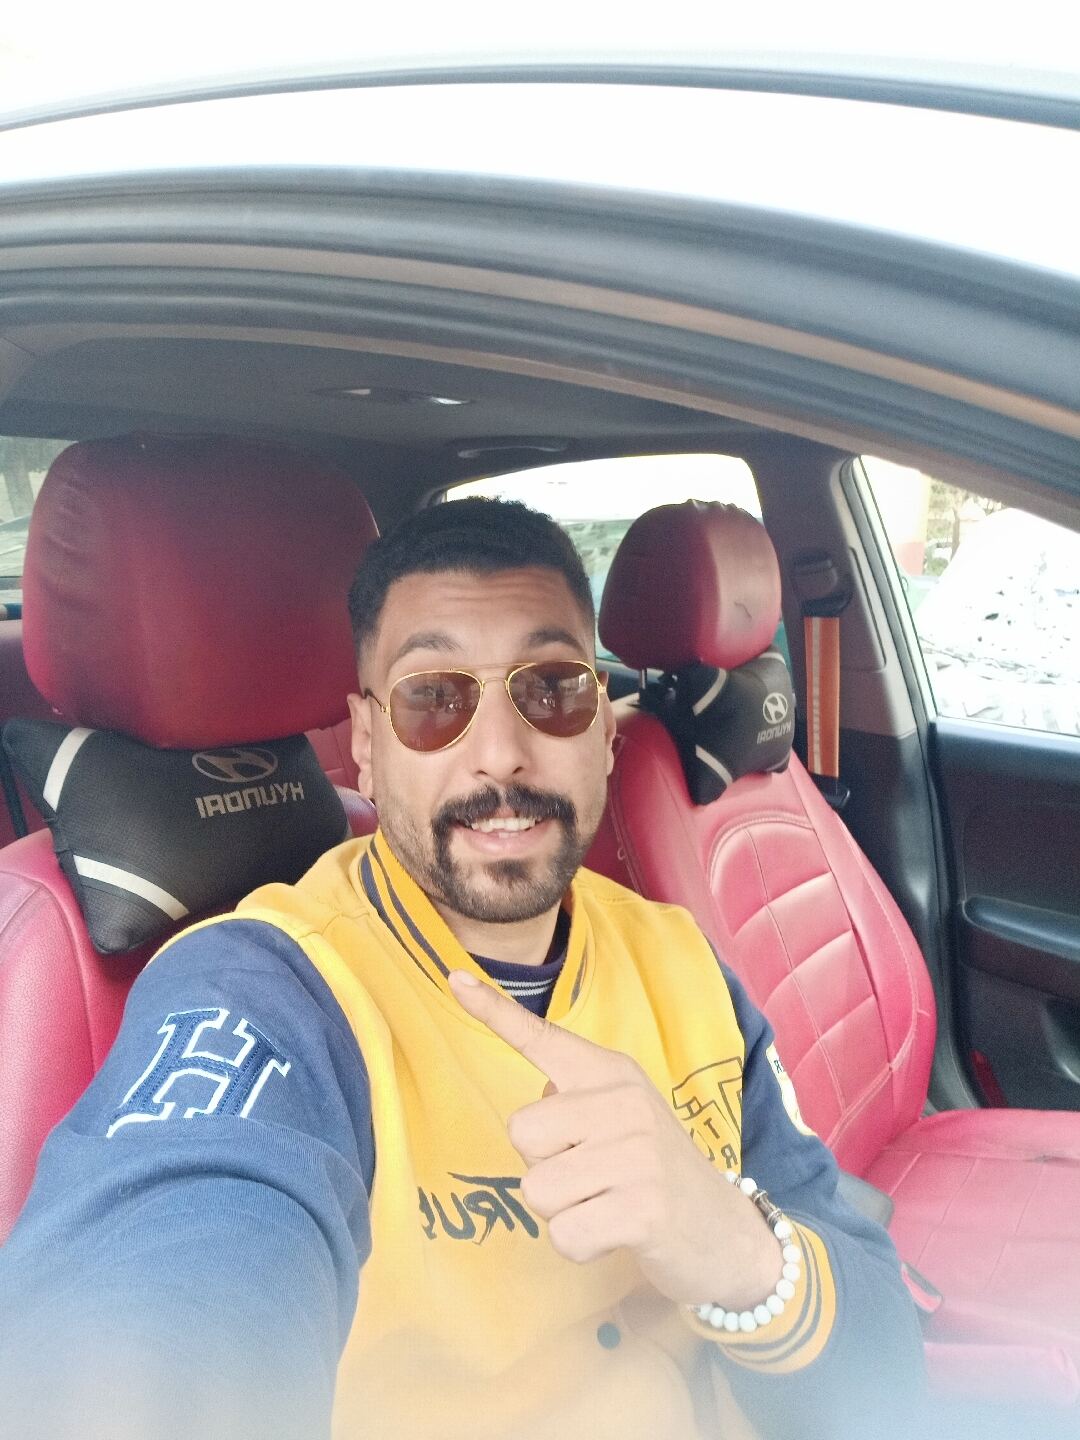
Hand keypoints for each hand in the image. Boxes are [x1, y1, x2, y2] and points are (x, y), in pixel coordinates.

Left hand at [448, 971, 782, 1311]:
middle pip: (521, 1133)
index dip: (494, 1013)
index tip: (454, 979)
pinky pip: (564, 1234)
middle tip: (591, 1176)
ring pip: (537, 1190)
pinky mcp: (644, 1210)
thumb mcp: (621, 1118)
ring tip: (605, 1205)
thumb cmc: (653, 1172)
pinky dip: (580, 1246)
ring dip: (562, 1212)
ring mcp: (637, 1155)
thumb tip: (538, 1111)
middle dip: (543, 1167)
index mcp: (612, 1073)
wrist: (725, 1231)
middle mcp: (624, 1102)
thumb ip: (575, 1102)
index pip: (543, 1038)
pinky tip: (614, 1234)